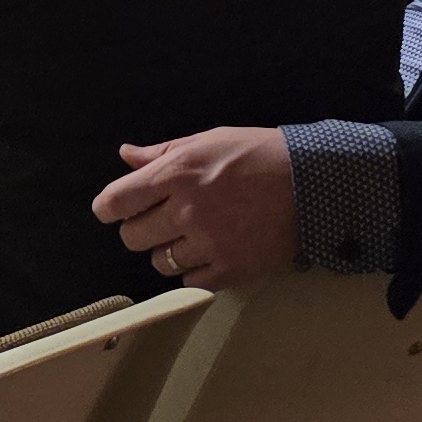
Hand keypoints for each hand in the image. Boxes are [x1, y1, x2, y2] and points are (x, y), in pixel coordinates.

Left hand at [91, 126, 300, 289]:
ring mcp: (209, 244)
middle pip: (132, 236)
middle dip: (139, 228)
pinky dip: (193, 271)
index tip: (113, 210)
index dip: (108, 208)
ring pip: (159, 262)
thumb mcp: (208, 140)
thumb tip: (126, 156)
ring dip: (167, 251)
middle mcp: (186, 211)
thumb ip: (162, 152)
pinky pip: (190, 281)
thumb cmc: (258, 154)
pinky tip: (208, 253)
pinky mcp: (231, 269)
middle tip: (159, 220)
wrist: (312, 183)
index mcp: (176, 174)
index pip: (116, 201)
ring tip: (189, 236)